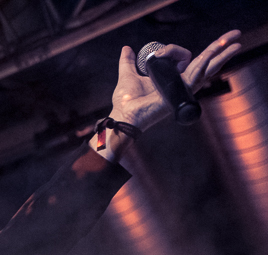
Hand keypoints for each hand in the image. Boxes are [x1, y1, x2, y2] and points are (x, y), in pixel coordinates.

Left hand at [111, 30, 241, 130]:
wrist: (123, 115)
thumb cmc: (126, 102)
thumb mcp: (128, 75)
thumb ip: (129, 62)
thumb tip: (127, 48)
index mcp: (173, 79)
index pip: (185, 57)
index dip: (173, 50)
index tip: (158, 53)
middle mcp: (181, 83)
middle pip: (207, 62)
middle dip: (221, 48)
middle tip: (236, 34)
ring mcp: (182, 89)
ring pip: (207, 67)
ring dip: (221, 53)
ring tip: (235, 41)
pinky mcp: (180, 94)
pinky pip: (195, 77)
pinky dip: (202, 65)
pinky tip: (210, 56)